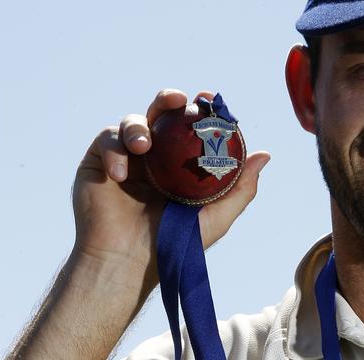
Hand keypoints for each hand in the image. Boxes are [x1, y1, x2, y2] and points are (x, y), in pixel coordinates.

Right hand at [5, 90, 269, 358]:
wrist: (129, 264)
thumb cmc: (175, 243)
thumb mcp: (216, 216)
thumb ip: (241, 186)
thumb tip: (264, 154)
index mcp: (179, 162)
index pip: (189, 127)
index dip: (199, 110)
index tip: (208, 100)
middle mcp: (154, 154)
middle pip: (160, 114)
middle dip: (168, 99)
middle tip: (178, 99)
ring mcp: (127, 157)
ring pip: (132, 122)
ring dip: (138, 126)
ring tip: (143, 147)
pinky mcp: (99, 162)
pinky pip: (106, 141)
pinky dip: (114, 150)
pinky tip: (121, 174)